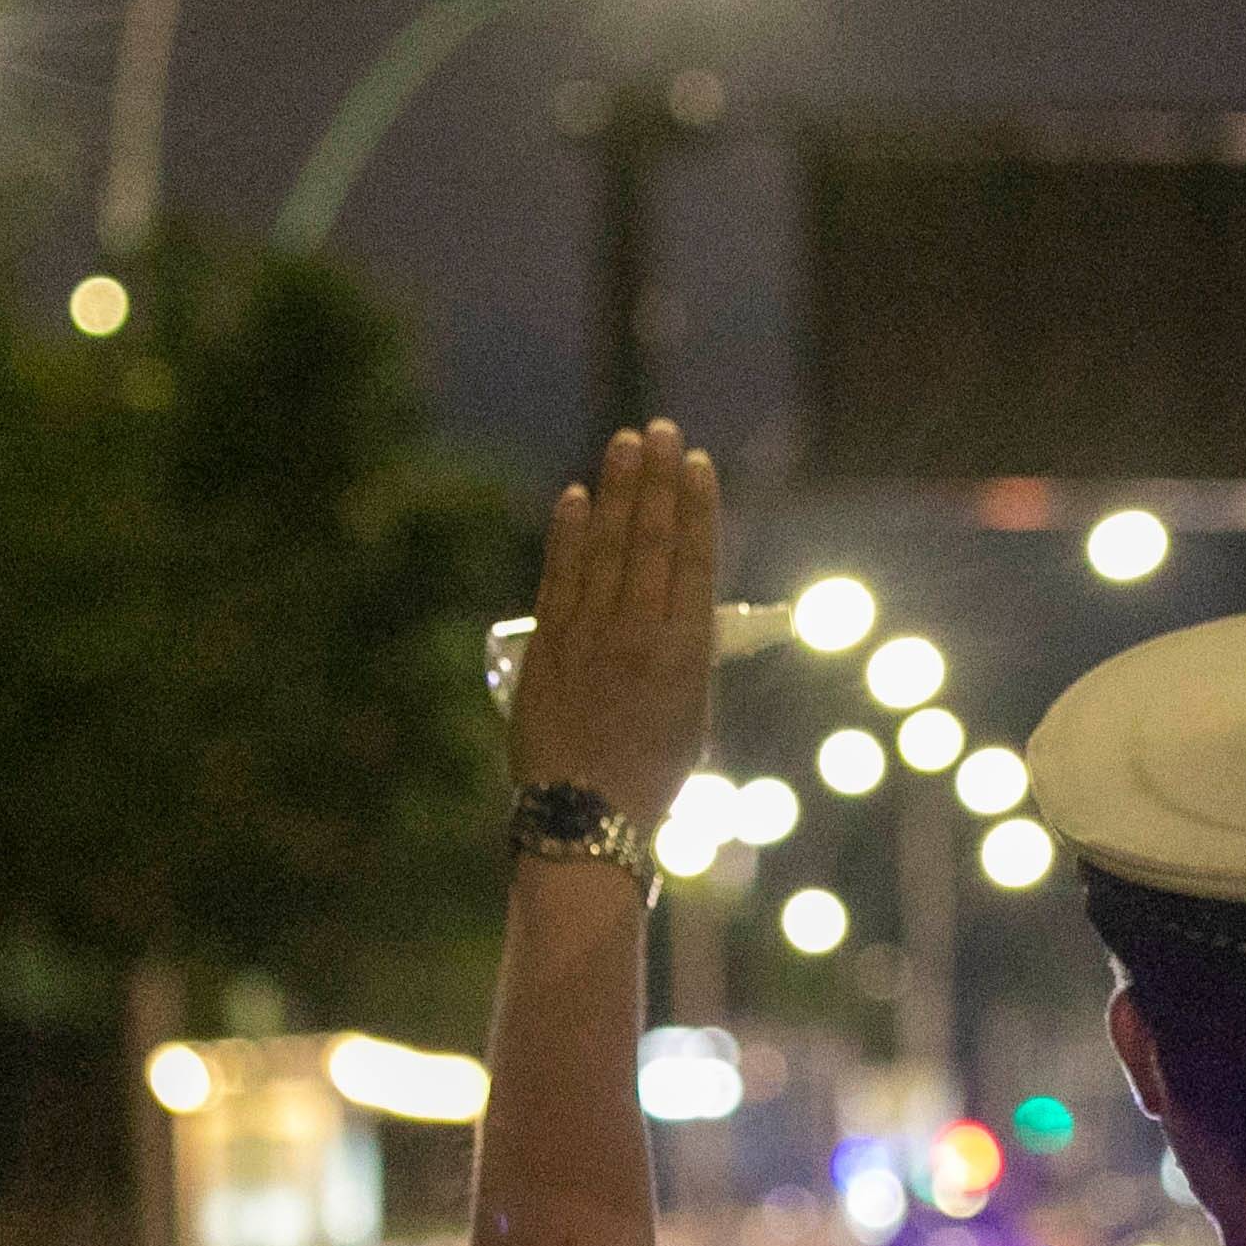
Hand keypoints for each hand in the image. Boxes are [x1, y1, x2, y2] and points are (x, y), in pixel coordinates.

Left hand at [510, 420, 718, 825]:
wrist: (585, 815)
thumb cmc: (649, 777)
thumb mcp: (692, 717)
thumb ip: (687, 657)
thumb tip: (684, 611)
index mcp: (687, 652)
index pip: (695, 560)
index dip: (696, 506)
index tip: (696, 463)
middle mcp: (642, 633)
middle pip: (650, 540)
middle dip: (656, 480)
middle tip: (659, 431)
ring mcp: (592, 635)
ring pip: (606, 547)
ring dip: (615, 490)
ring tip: (623, 444)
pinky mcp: (549, 645)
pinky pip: (560, 576)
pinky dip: (568, 534)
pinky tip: (575, 497)